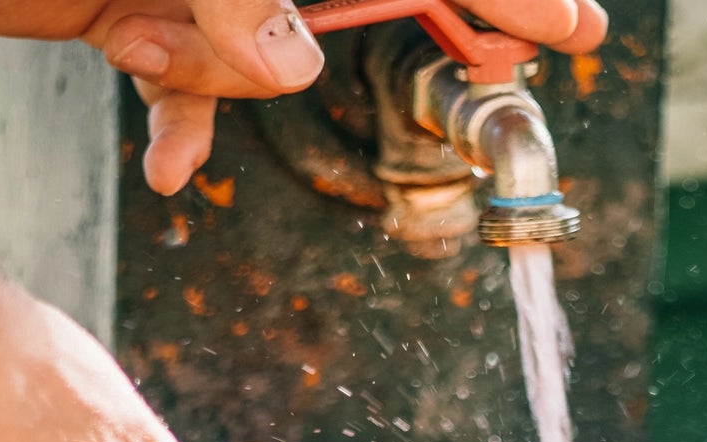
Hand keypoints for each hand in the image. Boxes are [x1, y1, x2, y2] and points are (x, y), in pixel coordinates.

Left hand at [0, 0, 608, 194]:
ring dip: (212, 76)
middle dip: (392, 37)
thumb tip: (288, 68)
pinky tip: (164, 161)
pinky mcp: (142, 5)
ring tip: (139, 37)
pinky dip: (182, 117)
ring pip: (267, 56)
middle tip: (500, 71)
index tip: (567, 32)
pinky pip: (195, 82)